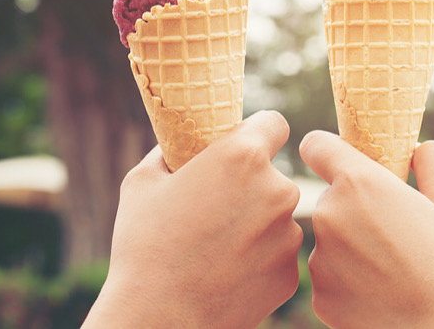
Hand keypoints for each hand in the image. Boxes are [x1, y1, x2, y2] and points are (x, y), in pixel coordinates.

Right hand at [84, 111, 302, 328]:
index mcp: (243, 157)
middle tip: (215, 206)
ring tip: (214, 246)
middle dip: (250, 185)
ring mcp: (289, 235)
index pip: (273, 124)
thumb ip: (171, 153)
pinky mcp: (290, 273)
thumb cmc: (144, 245)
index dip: (257, 132)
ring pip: (277, 216)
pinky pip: (277, 253)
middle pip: (273, 176)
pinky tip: (225, 271)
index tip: (242, 146)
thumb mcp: (142, 181)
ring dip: (256, 223)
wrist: (158, 318)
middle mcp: (277, 191)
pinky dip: (258, 258)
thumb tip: (179, 145)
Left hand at [300, 131, 433, 327]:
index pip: (316, 146)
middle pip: (331, 199)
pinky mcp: (321, 298)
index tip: (347, 162)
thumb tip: (423, 149)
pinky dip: (350, 284)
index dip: (330, 151)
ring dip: (352, 247)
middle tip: (396, 230)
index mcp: (357, 182)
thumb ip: (433, 165)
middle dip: (356, 208)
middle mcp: (328, 216)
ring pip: (331, 242)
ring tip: (395, 268)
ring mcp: (320, 260)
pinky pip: (331, 279)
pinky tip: (385, 294)